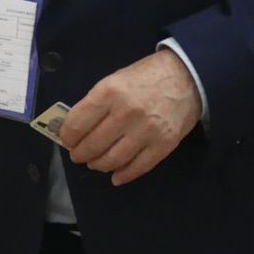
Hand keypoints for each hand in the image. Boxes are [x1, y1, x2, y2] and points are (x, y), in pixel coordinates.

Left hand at [59, 49, 202, 186]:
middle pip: (93, 145)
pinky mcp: (164, 145)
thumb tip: (76, 128)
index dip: (67, 137)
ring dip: (98, 165)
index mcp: (108, 93)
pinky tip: (115, 177)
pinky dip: (124, 175)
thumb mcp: (113, 80)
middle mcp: (125, 114)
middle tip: (78, 155)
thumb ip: (95, 104)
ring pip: (113, 159)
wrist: (187, 76)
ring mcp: (146, 131)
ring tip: (94, 163)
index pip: (76, 124)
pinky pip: (139, 167)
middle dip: (80, 154)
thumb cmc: (145, 77)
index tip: (67, 140)